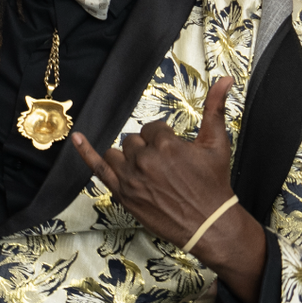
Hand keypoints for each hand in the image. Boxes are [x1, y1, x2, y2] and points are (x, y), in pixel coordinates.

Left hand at [69, 75, 264, 302]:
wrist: (210, 223)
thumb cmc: (214, 185)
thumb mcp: (217, 144)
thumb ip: (216, 109)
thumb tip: (225, 79)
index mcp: (166, 144)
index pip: (152, 128)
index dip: (162, 139)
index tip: (173, 152)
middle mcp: (145, 159)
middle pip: (134, 141)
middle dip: (147, 149)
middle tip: (165, 166)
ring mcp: (130, 177)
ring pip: (117, 152)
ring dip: (128, 157)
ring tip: (145, 169)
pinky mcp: (122, 193)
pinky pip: (98, 168)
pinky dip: (85, 152)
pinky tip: (77, 138)